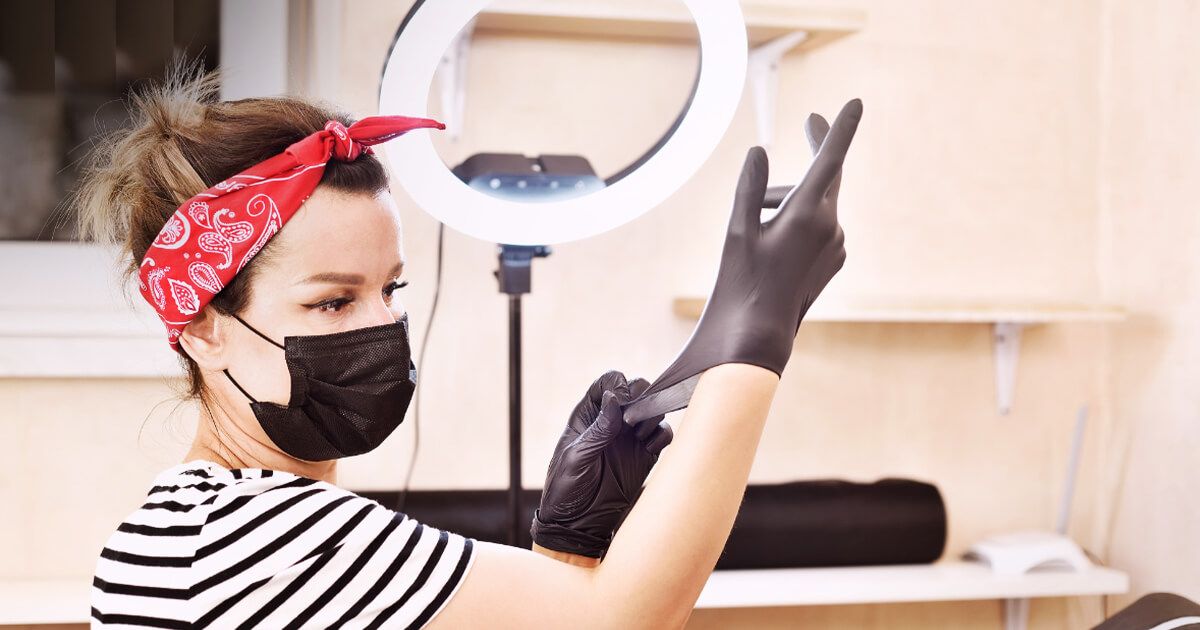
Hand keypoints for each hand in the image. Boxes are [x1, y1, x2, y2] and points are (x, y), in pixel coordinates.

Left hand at [531, 371, 672, 557]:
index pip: (608, 383)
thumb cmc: (566, 490)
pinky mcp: (645, 456)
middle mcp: (612, 422)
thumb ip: (598, 429)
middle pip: (635, 391)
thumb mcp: (576, 458)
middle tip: (635, 419)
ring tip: (640, 436)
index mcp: (589, 415)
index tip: (622, 400)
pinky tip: (650, 449)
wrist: (579, 524)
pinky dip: (663, 436)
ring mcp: (630, 438)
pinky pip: (663, 435)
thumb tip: (614, 399)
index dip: (619, 384)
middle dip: (641, 397)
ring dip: (652, 416)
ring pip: (652, 411)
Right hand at [621, 99, 862, 423]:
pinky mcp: (834, 260)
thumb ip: (750, 188)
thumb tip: (759, 152)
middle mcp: (831, 227)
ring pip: (815, 204)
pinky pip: (818, 226)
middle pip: (826, 175)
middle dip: (816, 150)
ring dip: (788, 202)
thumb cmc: (742, 282)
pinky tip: (772, 248)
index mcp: (808, 215)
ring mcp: (836, 245)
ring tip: (754, 231)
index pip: (829, 160)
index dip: (839, 128)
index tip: (855, 102)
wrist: (760, 336)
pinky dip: (797, 222)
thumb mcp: (737, 231)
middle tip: (812, 120)